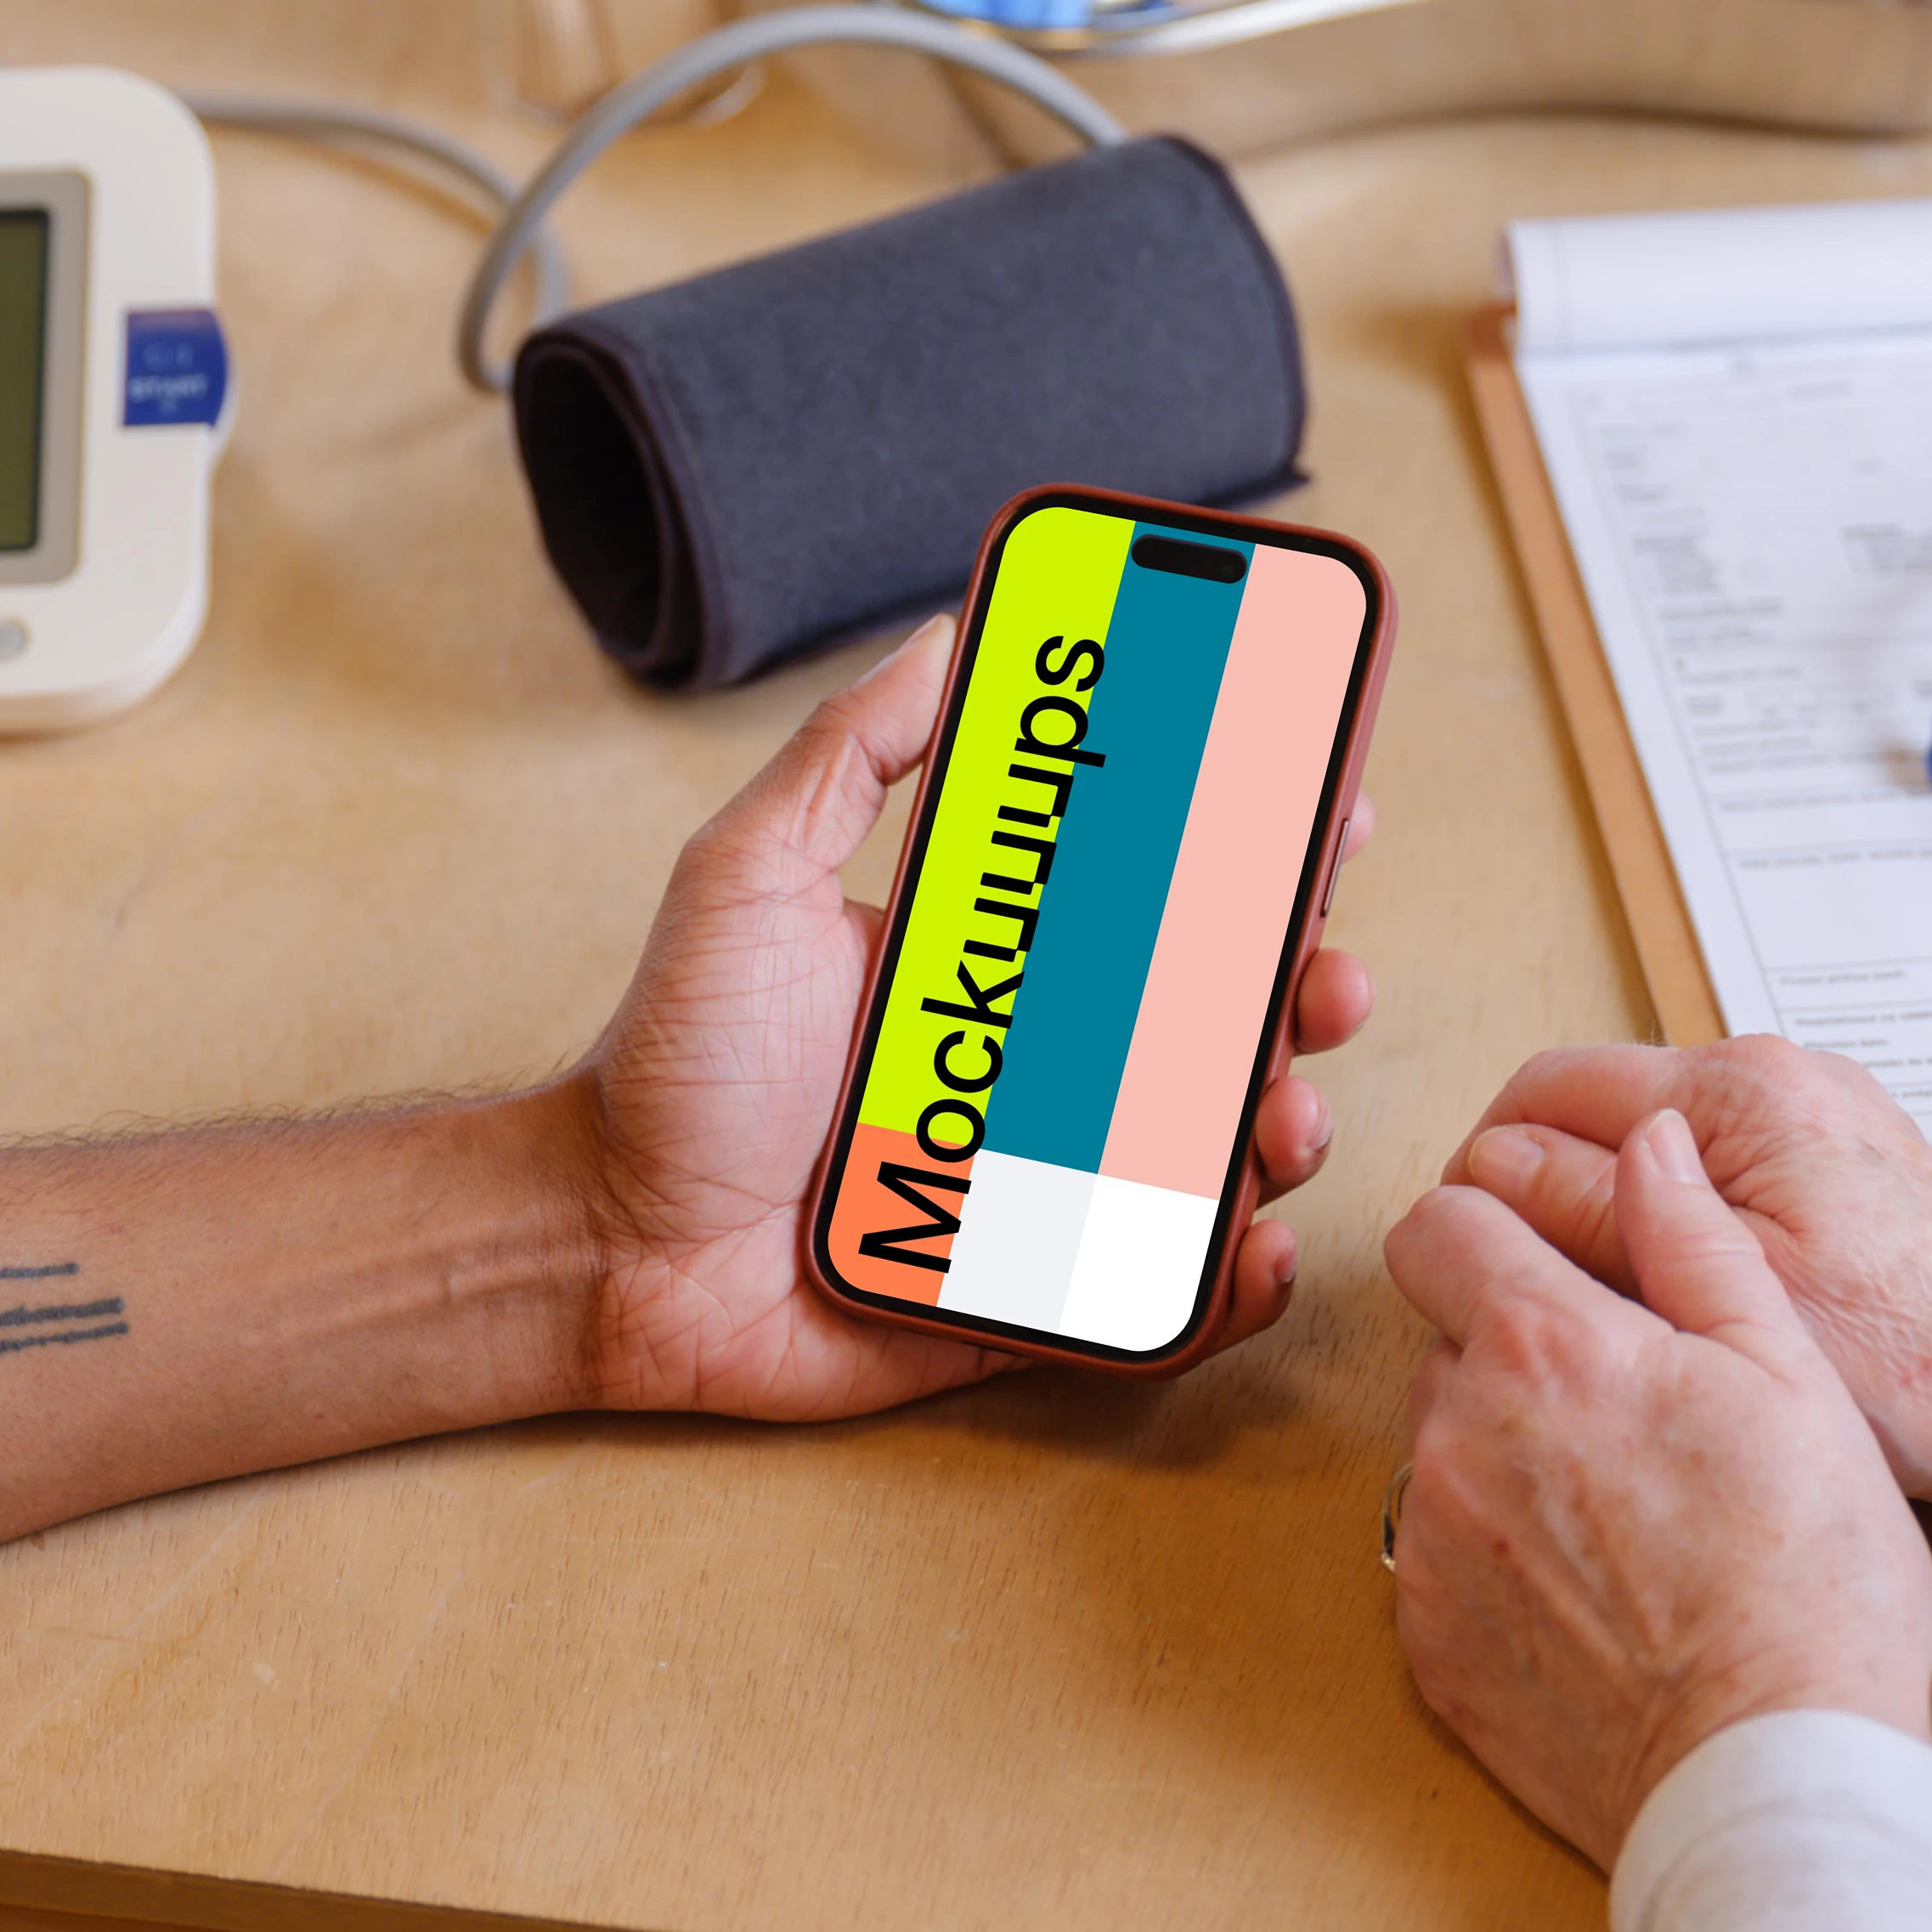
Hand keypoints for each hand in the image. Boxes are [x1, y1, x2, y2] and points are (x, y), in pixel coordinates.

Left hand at [566, 617, 1375, 1421]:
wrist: (605, 1241)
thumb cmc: (673, 1063)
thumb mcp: (748, 875)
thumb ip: (848, 755)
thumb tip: (950, 631)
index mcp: (1001, 965)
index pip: (1160, 897)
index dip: (1257, 855)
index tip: (1327, 810)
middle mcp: (1043, 1071)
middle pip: (1224, 1022)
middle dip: (1306, 990)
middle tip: (1322, 977)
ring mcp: (1049, 1188)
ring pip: (1216, 1157)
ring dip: (1284, 1128)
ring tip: (1279, 1116)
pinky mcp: (1032, 1298)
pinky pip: (1162, 1300)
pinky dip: (1229, 1284)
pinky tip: (1251, 1250)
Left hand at [1384, 1109, 1931, 1868]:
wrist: (1770, 1768)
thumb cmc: (1809, 1578)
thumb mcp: (1790, 1373)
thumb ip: (1697, 1242)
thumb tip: (1649, 1145)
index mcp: (1545, 1346)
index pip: (1441, 1225)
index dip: (1494, 1233)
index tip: (1549, 1268)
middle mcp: (1460, 1432)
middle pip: (1449, 1344)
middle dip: (1522, 1357)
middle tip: (1634, 1418)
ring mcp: (1432, 1543)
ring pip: (1445, 1451)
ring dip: (1509, 1460)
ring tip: (1627, 1521)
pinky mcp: (1426, 1641)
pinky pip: (1440, 1560)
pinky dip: (1497, 1563)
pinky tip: (1595, 1598)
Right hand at [1447, 1038, 1931, 1574]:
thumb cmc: (1906, 1368)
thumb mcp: (1719, 1297)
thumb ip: (1593, 1217)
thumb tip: (1488, 1170)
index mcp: (1738, 1092)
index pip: (1545, 1090)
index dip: (1487, 1175)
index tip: (1474, 1260)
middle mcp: (1773, 1075)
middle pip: (1591, 1107)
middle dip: (1542, 1193)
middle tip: (1537, 1296)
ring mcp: (1807, 1111)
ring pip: (1645, 1144)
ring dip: (1607, 1212)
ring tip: (1612, 1307)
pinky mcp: (1831, 1157)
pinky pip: (1706, 1169)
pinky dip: (1670, 1222)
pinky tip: (1684, 1298)